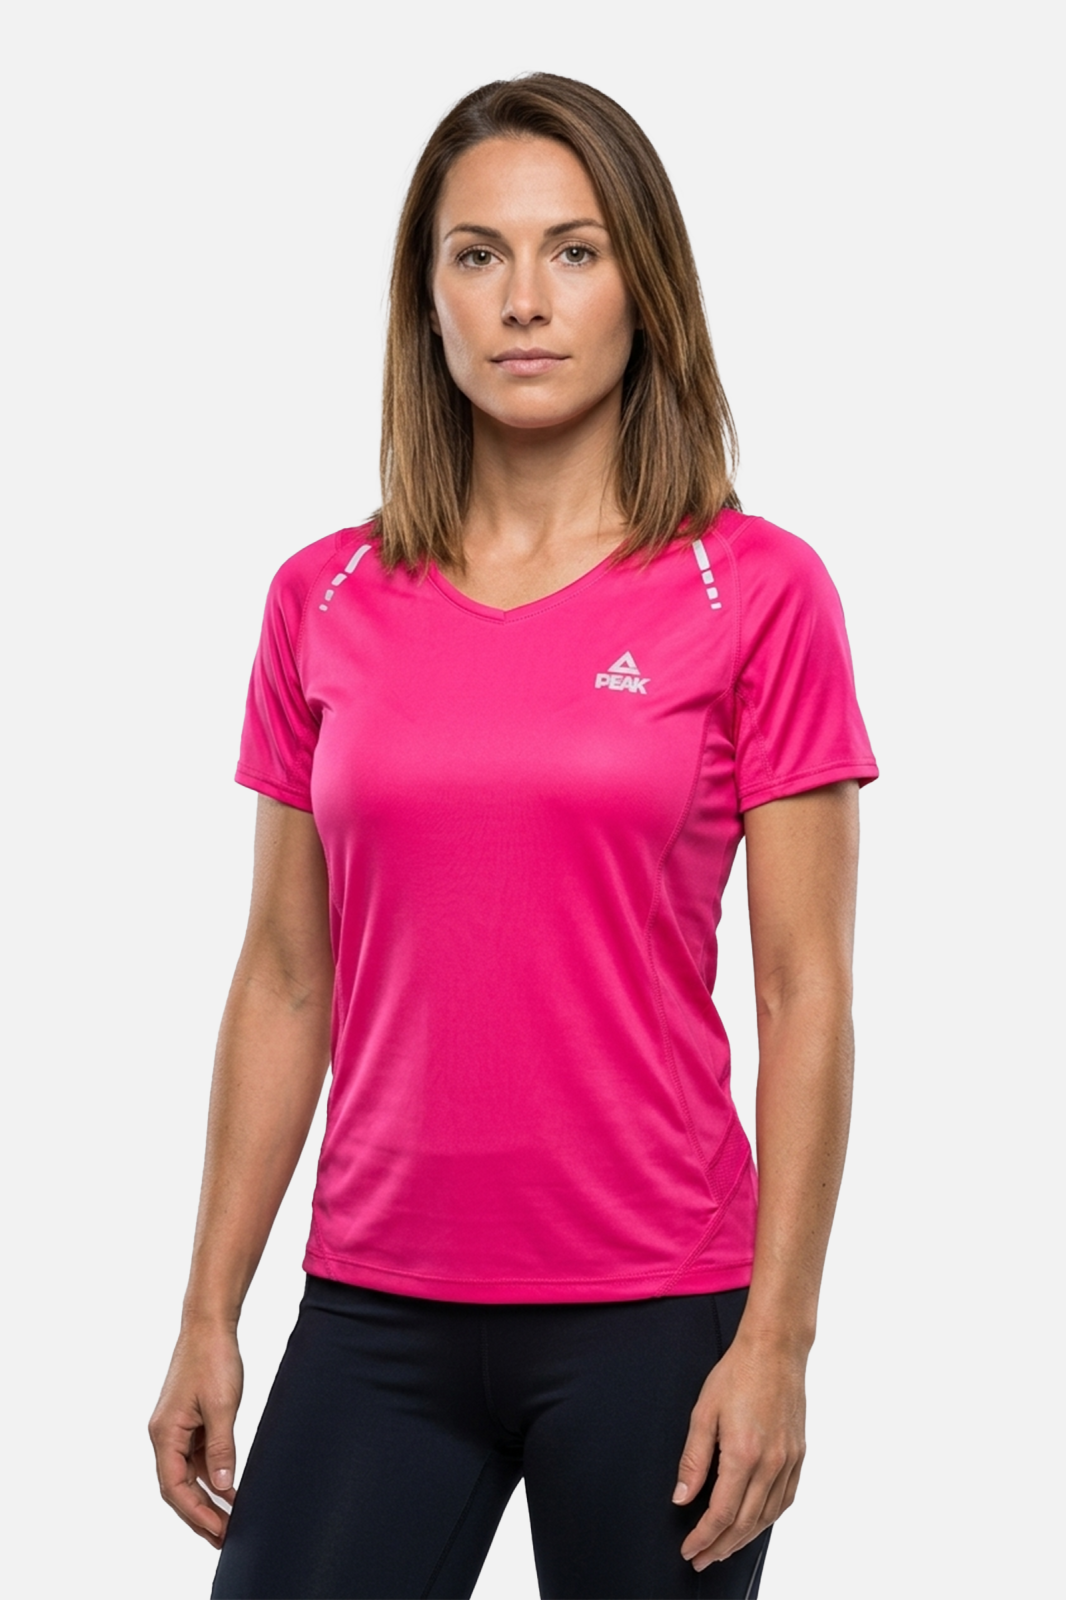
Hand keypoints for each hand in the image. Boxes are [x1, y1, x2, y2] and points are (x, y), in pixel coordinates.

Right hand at [148, 1322, 243, 1548]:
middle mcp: (165, 1435)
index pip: (173, 1487)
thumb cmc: (212, 1359)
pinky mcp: (190, 1422)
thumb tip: (222, 1486)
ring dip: (206, 1499)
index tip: (218, 1531)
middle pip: (177, 1487)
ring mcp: (177, 1429)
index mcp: (165, 1433)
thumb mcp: (223, 1405)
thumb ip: (222, 1447)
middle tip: (224, 1538)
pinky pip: (197, 1458)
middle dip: (199, 1515)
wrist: (209, 1325)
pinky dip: (211, 1476)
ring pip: (187, 1475)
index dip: (195, 1513)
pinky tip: (229, 1489)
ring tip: (228, 1522)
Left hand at [673, 1331, 806, 1571]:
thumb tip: (681, 1497)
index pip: (722, 1513)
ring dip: (745, 1539)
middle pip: (745, 1523)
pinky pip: (786, 1500)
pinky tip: (756, 1523)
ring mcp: (789, 1461)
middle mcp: (771, 1464)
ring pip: (768, 1517)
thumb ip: (693, 1459)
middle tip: (701, 1559)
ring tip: (724, 1548)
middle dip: (721, 1547)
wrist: (775, 1349)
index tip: (689, 1550)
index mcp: (743, 1454)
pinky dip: (769, 1519)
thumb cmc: (737, 1373)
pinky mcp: (799, 1454)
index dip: (704, 1537)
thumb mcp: (703, 1411)